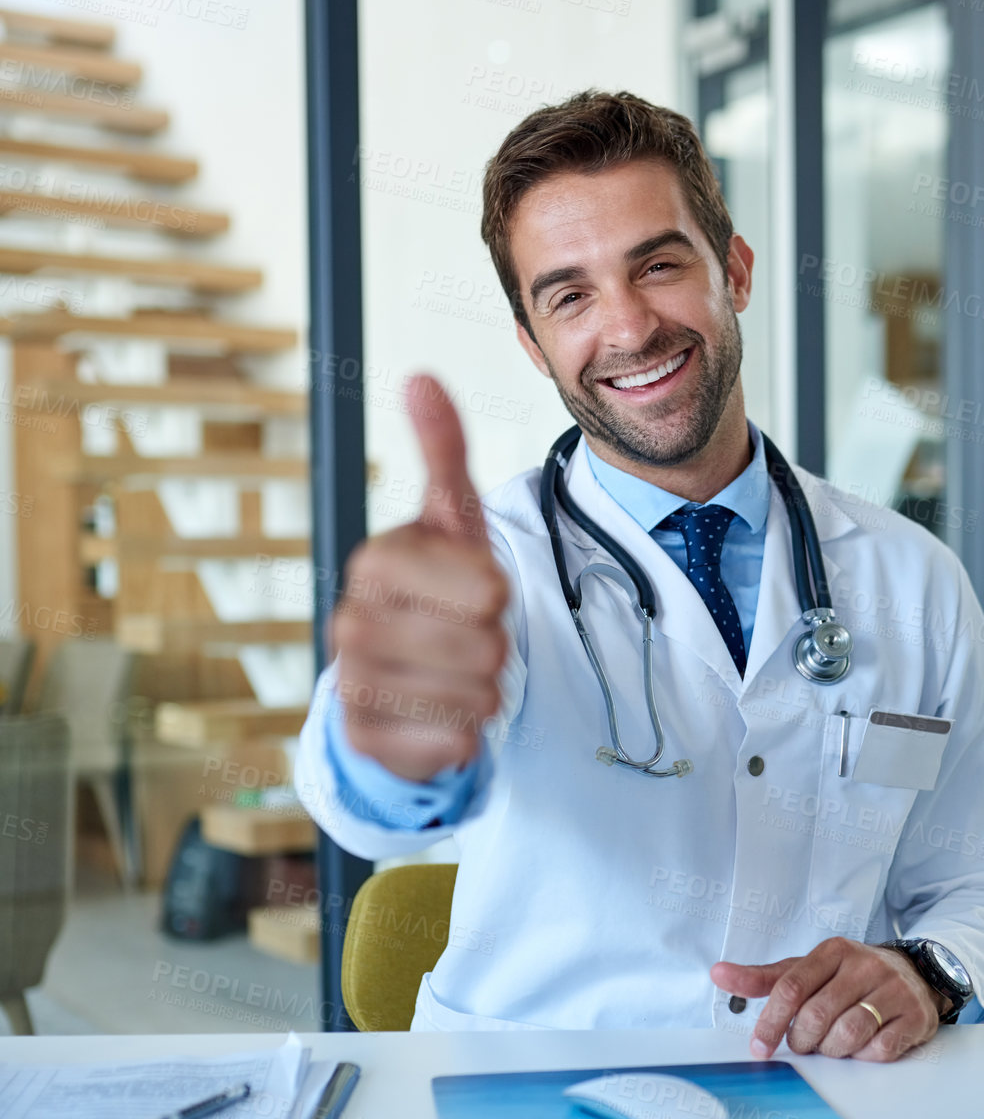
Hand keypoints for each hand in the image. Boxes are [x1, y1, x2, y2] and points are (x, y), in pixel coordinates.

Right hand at [331, 374, 509, 780]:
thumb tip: (421, 375)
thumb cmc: (439, 594)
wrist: (407, 678)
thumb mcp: (452, 522)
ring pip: (478, 697)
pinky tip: (442, 716)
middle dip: (495, 646)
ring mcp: (352, 684)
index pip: (487, 588)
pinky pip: (456, 743)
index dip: (497, 595)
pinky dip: (466, 735)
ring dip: (485, 690)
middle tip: (465, 639)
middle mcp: (351, 621)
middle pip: (487, 645)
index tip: (474, 593)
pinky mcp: (364, 739)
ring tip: (456, 675)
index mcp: (377, 561)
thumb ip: (443, 451)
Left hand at [710, 938, 944, 1062]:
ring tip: (830, 1045)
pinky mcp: (914, 1015)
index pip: (790, 988)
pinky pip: (880, 1049)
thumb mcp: (808, 970)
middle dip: (802, 1040)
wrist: (914, 974)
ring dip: (831, 1050)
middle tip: (803, 1043)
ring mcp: (892, 989)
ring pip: (848, 1034)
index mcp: (833, 951)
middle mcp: (864, 965)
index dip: (770, 1022)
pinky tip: (861, 1048)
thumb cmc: (850, 977)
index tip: (759, 1047)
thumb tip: (718, 974)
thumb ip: (764, 978)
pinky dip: (863, 1056)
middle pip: (816, 1015)